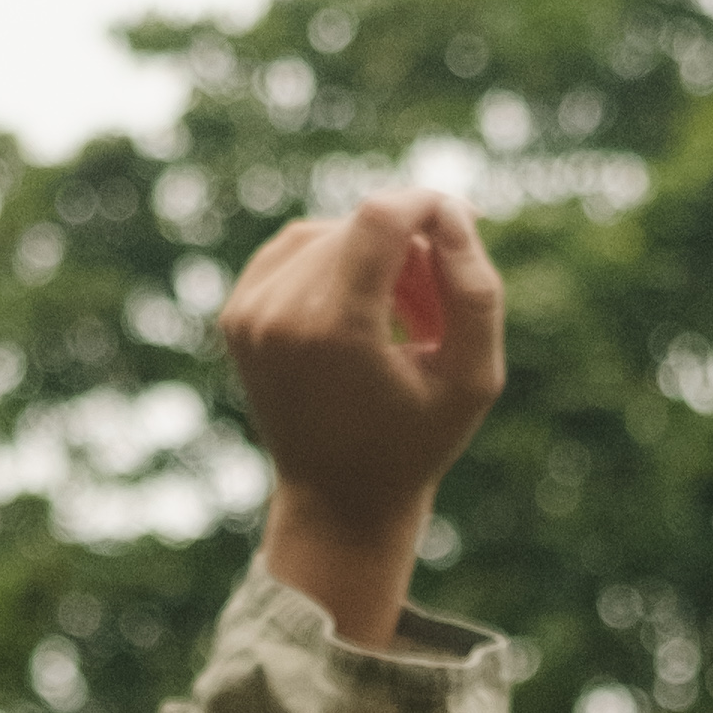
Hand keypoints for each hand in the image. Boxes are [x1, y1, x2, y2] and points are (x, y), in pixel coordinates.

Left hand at [221, 188, 505, 648]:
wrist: (337, 505)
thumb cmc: (415, 445)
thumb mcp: (473, 379)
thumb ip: (475, 289)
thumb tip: (449, 209)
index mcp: (336, 331)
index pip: (380, 216)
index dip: (426, 207)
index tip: (460, 228)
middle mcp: (281, 314)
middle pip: (359, 226)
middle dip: (408, 251)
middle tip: (435, 315)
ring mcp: (250, 313)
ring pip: (329, 233)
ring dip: (374, 260)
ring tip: (403, 320)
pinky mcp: (237, 313)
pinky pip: (296, 250)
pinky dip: (336, 266)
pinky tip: (362, 313)